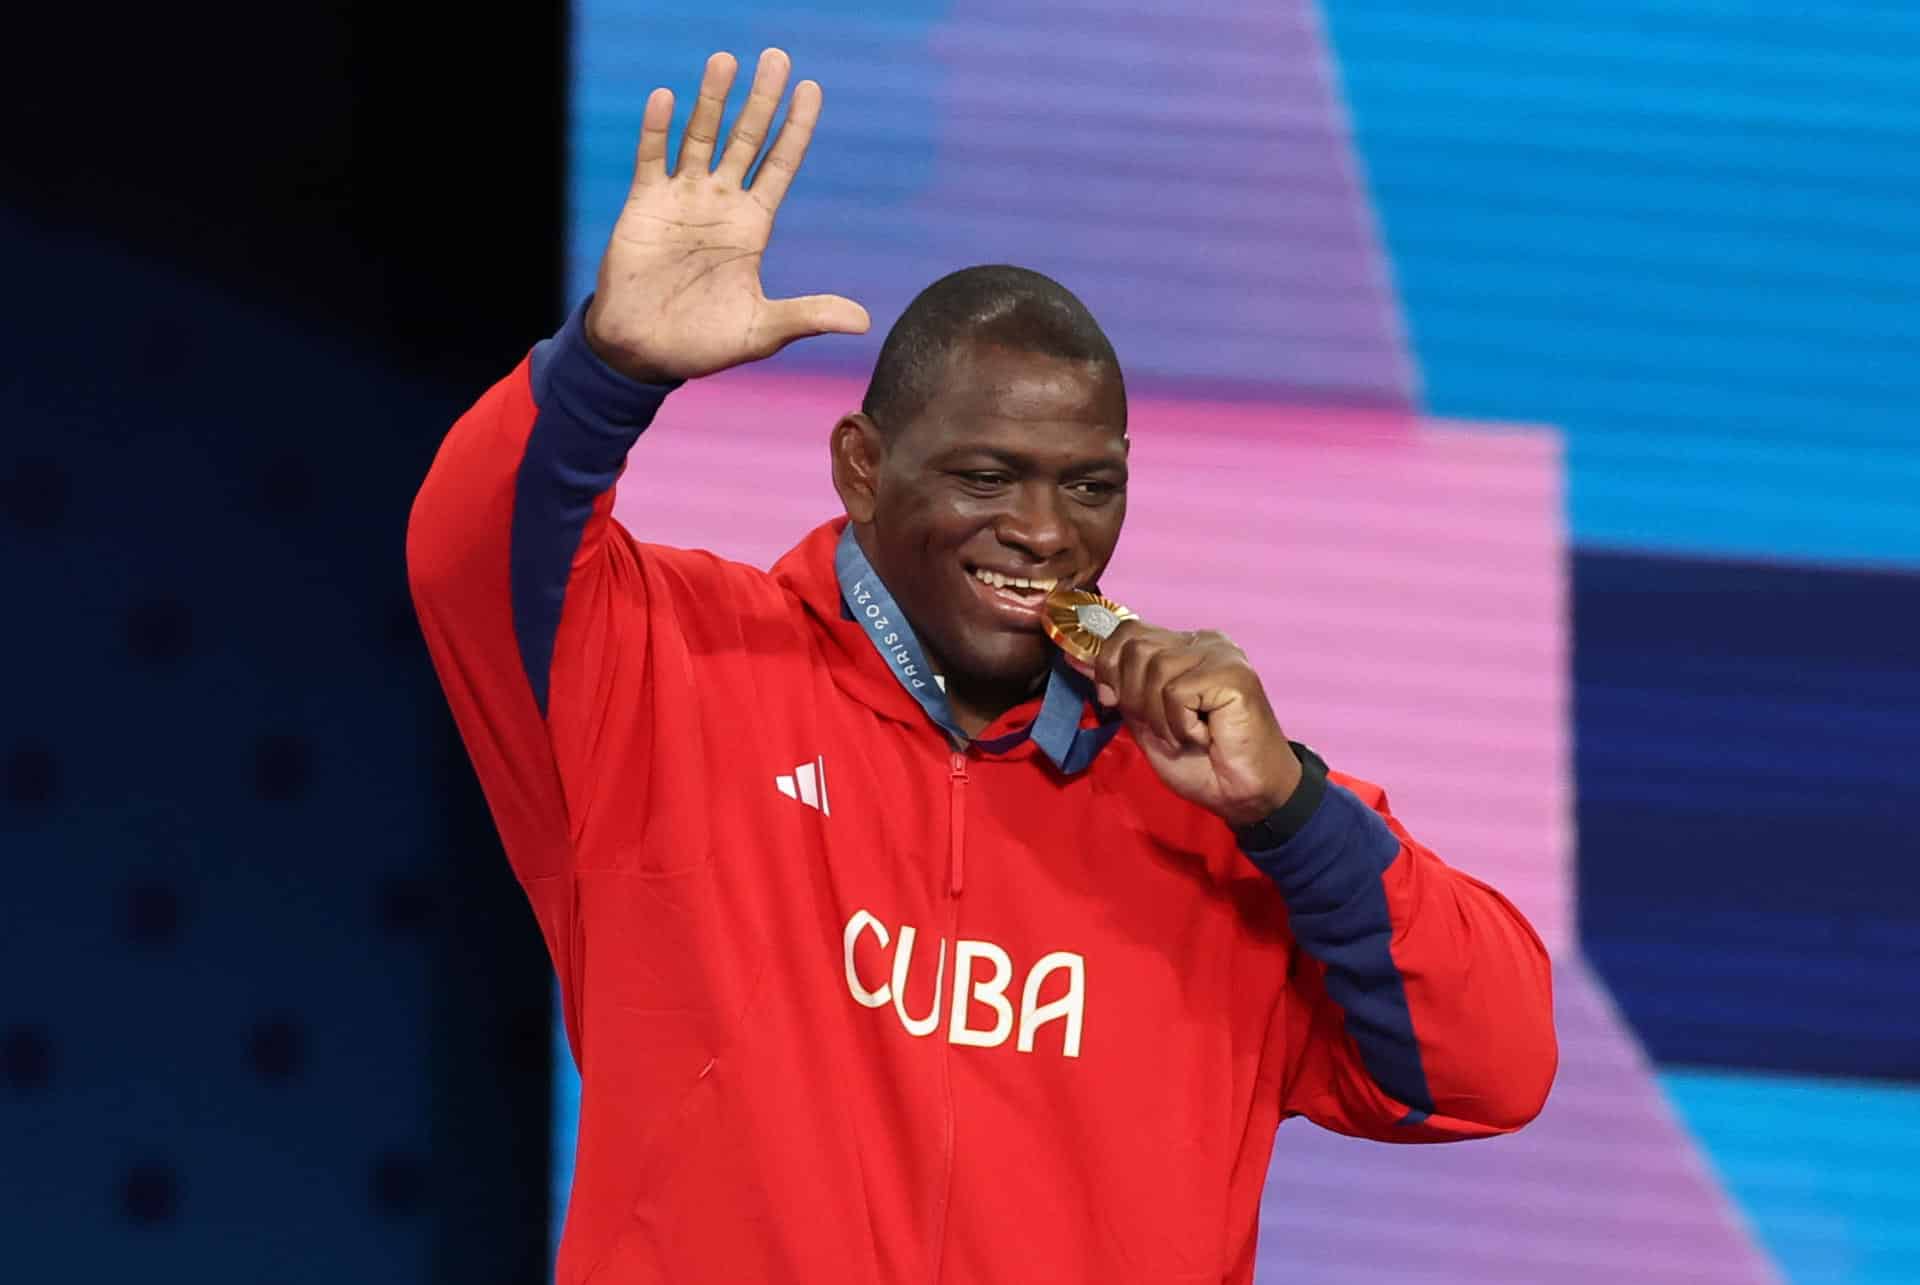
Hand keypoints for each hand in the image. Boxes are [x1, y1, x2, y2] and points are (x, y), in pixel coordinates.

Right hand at [584, 49, 870, 382]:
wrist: (643, 351)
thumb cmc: (703, 342)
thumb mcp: (763, 330)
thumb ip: (808, 316)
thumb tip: (865, 322)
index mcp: (752, 226)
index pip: (780, 165)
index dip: (795, 129)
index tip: (811, 90)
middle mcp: (720, 203)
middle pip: (746, 139)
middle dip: (762, 100)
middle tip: (777, 57)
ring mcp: (682, 199)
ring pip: (700, 138)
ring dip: (712, 100)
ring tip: (726, 60)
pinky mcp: (644, 205)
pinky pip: (652, 158)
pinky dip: (657, 129)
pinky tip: (666, 97)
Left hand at [1091, 622, 1302, 827]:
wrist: (1243, 795)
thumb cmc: (1199, 761)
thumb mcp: (1144, 720)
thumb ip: (1116, 687)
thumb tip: (1073, 655)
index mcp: (1182, 647)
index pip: (1127, 632)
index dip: (1108, 667)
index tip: (1114, 702)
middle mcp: (1202, 641)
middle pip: (1135, 647)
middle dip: (1135, 698)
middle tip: (1164, 729)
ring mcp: (1221, 654)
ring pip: (1155, 669)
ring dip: (1159, 717)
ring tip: (1186, 736)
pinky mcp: (1233, 675)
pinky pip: (1177, 691)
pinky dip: (1180, 725)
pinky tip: (1204, 737)